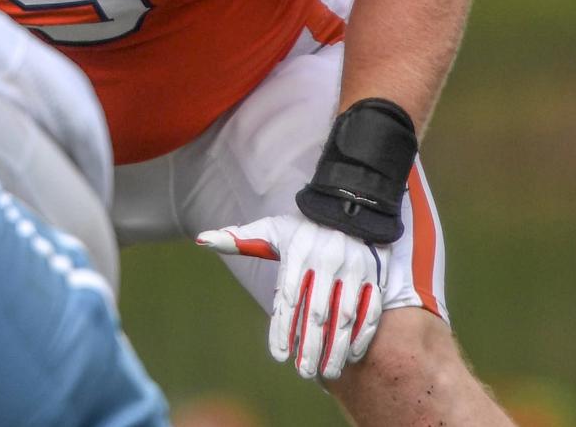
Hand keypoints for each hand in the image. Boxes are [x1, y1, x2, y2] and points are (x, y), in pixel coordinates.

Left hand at [196, 213, 386, 379]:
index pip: (287, 296)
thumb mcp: (271, 228)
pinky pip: (371, 308)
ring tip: (326, 371)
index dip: (283, 327)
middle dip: (309, 345)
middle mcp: (325, 260)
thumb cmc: (303, 224)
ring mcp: (353, 267)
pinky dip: (362, 333)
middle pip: (316, 311)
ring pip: (345, 314)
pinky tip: (351, 354)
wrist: (349, 202)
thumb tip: (201, 240)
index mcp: (297, 251)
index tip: (279, 355)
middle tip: (303, 372)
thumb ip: (238, 239)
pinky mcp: (375, 273)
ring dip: (336, 346)